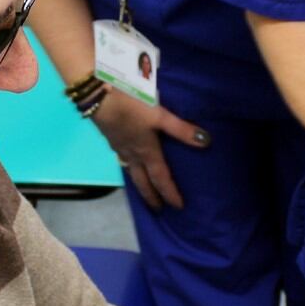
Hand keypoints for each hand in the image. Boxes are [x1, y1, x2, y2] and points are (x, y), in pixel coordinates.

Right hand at [90, 90, 206, 210]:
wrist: (98, 95)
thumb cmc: (131, 105)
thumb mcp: (160, 115)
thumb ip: (181, 129)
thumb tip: (206, 142)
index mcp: (146, 151)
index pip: (160, 178)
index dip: (170, 193)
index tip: (178, 207)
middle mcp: (132, 154)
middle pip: (142, 181)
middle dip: (151, 197)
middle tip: (158, 209)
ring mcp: (119, 147)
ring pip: (130, 173)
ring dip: (139, 184)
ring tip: (145, 190)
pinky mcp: (110, 138)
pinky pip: (122, 161)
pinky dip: (130, 169)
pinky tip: (130, 161)